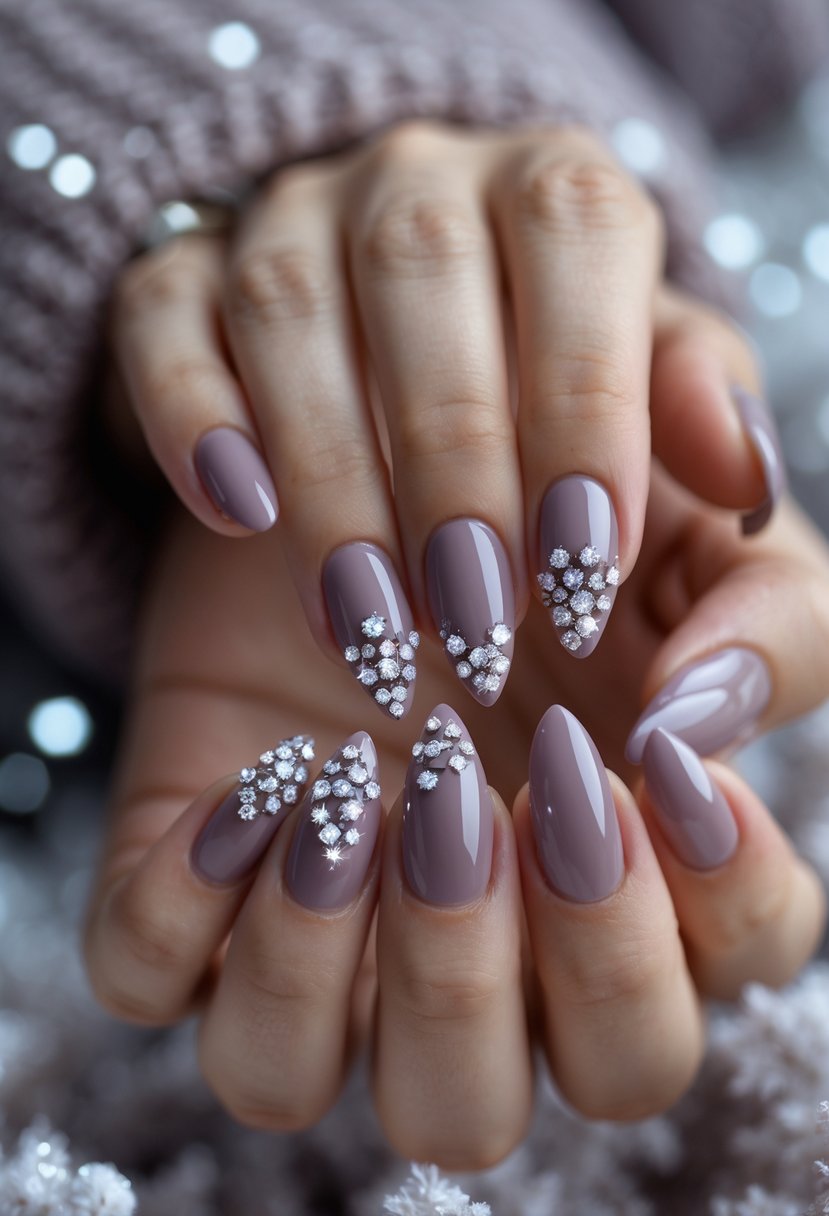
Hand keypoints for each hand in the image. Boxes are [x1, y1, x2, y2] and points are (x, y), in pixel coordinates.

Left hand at [83, 464, 827, 1167]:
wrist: (368, 464)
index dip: (712, 900)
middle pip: (535, 1092)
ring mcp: (327, 940)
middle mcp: (481, 950)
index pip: (711, 983)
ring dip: (355, 966)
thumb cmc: (543, 517)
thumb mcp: (681, 534)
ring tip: (364, 790)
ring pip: (318, 1084)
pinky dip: (194, 909)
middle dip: (551, 956)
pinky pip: (158, 980)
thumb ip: (761, 617)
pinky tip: (262, 779)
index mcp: (620, 886)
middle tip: (504, 791)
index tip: (658, 757)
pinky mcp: (190, 890)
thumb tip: (707, 721)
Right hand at [110, 120, 781, 720]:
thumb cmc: (572, 522)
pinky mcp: (183, 288)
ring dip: (334, 477)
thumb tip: (747, 483)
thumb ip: (756, 550)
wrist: (426, 502)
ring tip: (370, 626)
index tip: (580, 570)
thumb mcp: (691, 545)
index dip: (584, 405)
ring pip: (292, 309)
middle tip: (479, 624)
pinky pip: (163, 319)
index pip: (582, 237)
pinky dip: (192, 415)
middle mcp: (426, 186)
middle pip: (426, 271)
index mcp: (569, 203)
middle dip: (454, 464)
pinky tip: (239, 513)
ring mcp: (291, 225)